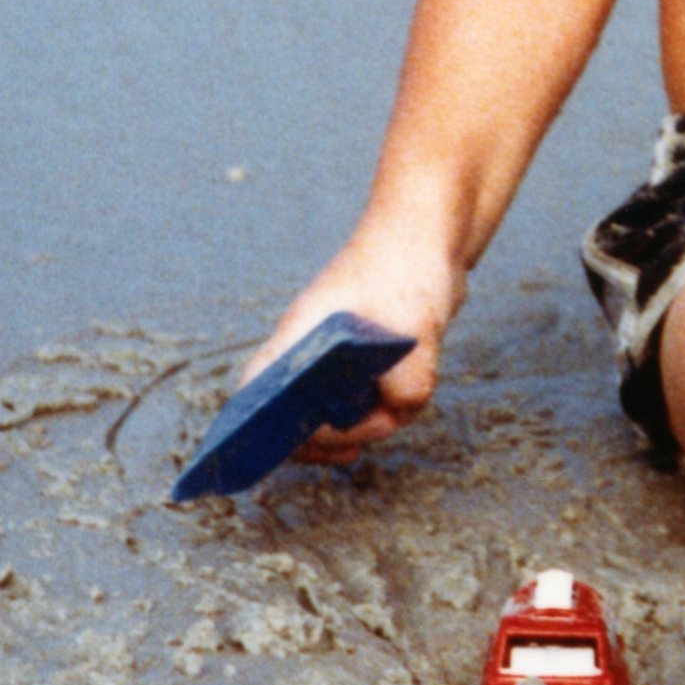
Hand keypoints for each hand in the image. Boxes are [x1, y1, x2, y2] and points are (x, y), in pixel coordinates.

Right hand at [236, 249, 462, 465]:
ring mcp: (340, 355)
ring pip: (343, 412)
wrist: (428, 234)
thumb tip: (398, 413)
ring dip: (368, 421)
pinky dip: (383, 410)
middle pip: (296, 416)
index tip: (281, 450)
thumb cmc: (405, 271)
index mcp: (300, 337)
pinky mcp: (369, 359)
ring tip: (390, 412)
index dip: (256, 431)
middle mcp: (313, 349)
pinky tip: (396, 406)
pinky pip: (368, 402)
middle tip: (353, 446)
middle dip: (326, 439)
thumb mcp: (412, 329)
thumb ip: (407, 382)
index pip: (256, 393)